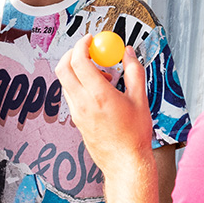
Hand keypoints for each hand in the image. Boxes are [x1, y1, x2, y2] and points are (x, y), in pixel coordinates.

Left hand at [54, 35, 153, 176]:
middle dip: (73, 53)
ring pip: (66, 82)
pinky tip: (101, 92)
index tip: (91, 39)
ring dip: (78, 70)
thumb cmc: (135, 135)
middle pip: (63, 68)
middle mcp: (82, 104)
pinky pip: (72, 95)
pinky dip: (81, 85)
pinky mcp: (76, 120)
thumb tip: (128, 52)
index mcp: (98, 95)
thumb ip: (133, 71)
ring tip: (104, 75)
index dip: (83, 45)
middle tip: (89, 50)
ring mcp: (76, 113)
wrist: (125, 163)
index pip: (79, 61)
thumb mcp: (140, 99)